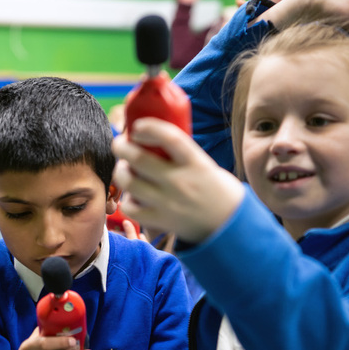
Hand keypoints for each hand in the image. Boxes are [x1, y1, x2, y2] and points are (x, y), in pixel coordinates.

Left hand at [112, 118, 244, 243]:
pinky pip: (130, 208)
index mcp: (195, 163)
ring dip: (120, 172)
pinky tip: (132, 195)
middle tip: (120, 144)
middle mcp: (180, 182)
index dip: (150, 127)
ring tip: (123, 169)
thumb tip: (150, 137)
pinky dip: (126, 200)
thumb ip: (180, 152)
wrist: (228, 224)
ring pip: (129, 182)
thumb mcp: (203, 163)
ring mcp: (168, 202)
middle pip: (138, 159)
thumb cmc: (212, 187)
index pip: (170, 137)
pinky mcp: (160, 220)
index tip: (137, 125)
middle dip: (121, 147)